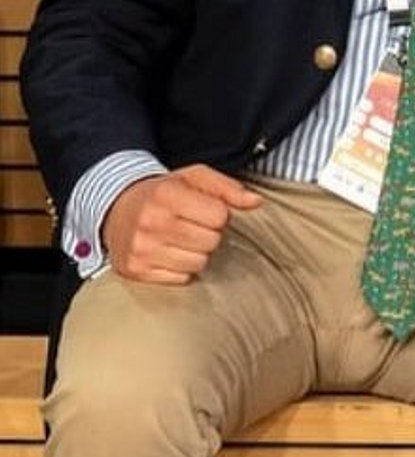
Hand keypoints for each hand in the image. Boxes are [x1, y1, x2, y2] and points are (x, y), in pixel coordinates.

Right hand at [101, 165, 262, 284]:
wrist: (116, 208)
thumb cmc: (163, 192)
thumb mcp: (193, 177)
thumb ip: (227, 188)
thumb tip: (255, 202)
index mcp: (166, 194)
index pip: (219, 217)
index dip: (219, 215)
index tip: (206, 211)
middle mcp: (150, 222)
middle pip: (211, 242)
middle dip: (208, 234)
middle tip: (192, 226)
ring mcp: (140, 248)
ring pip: (198, 263)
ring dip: (196, 253)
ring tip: (181, 239)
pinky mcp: (134, 270)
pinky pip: (180, 278)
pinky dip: (180, 268)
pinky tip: (168, 252)